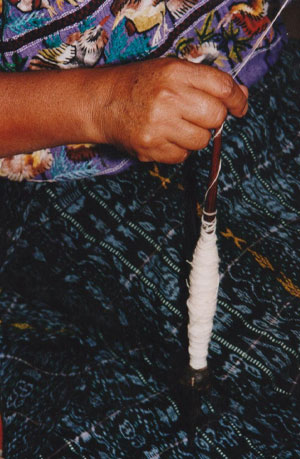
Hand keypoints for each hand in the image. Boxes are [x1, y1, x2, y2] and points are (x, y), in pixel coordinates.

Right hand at [98, 58, 247, 163]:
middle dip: (214, 119)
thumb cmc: (140, 85)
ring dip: (196, 137)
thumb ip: (205, 81)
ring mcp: (158, 126)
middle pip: (215, 117)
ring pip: (201, 141)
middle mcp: (167, 98)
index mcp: (175, 73)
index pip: (222, 87)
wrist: (101, 103)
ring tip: (177, 126)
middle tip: (200, 116)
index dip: (237, 100)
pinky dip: (178, 149)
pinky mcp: (149, 148)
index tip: (239, 107)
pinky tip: (164, 137)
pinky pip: (182, 156)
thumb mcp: (171, 70)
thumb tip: (240, 95)